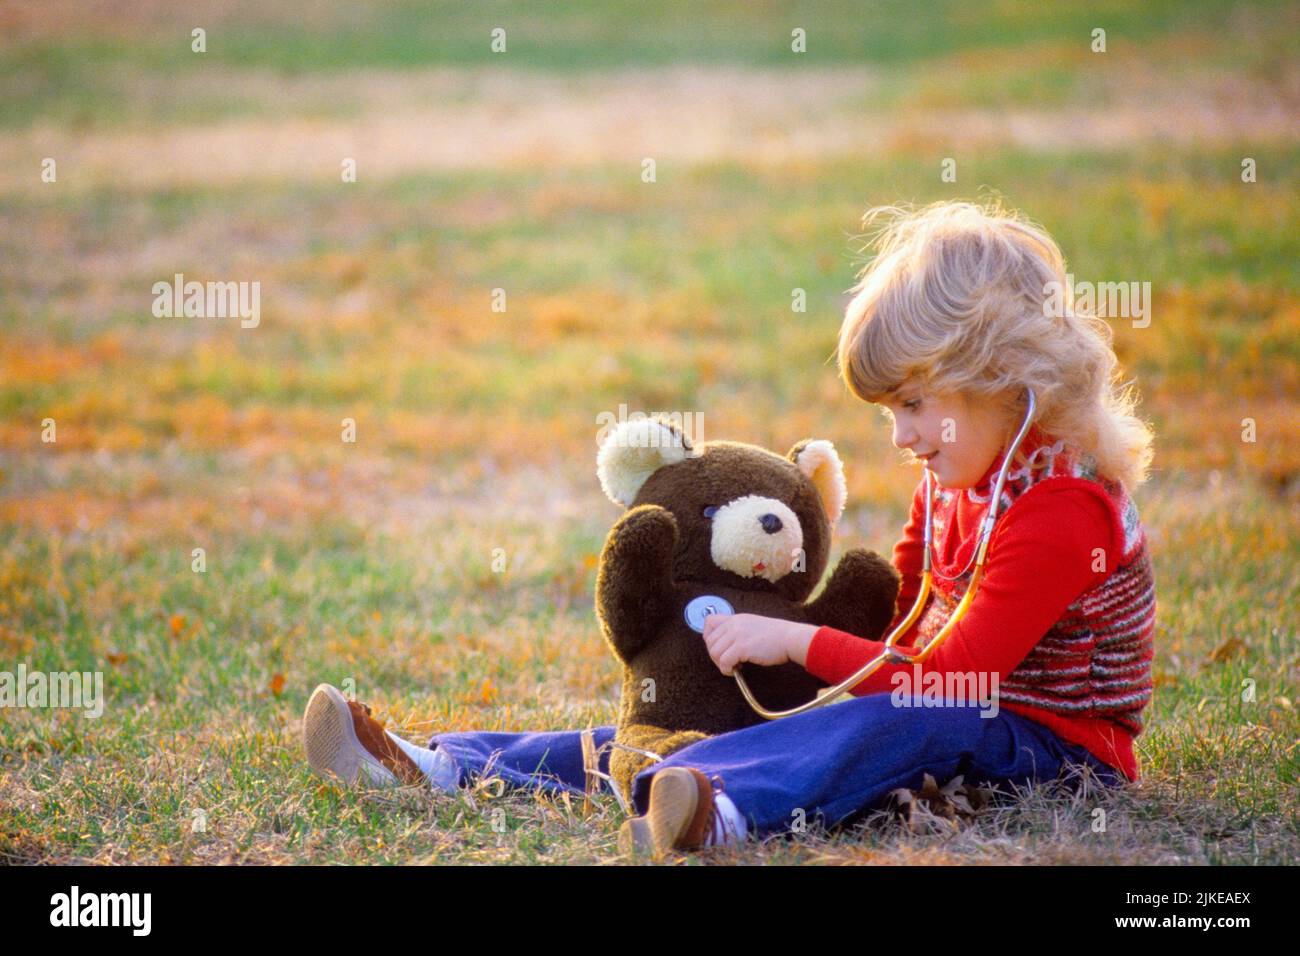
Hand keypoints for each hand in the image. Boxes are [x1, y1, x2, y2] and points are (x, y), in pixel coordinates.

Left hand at [701, 613, 817, 675]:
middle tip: (728, 661)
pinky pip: (724, 661)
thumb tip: (726, 645)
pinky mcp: (742, 647)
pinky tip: (737, 670)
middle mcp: (734, 624)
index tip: (719, 648)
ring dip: (721, 663)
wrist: (790, 638)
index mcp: (736, 618)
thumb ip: (738, 630)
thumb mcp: (753, 626)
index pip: (709, 622)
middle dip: (716, 655)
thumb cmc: (776, 636)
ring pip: (714, 652)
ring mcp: (737, 634)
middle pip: (709, 641)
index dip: (709, 637)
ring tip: (734, 666)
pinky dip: (727, 669)